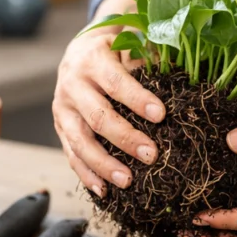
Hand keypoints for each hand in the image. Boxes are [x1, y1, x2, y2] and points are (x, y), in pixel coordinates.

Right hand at [52, 0, 164, 197]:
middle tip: (152, 155)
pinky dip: (86, 174)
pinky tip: (104, 190)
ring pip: (80, 140)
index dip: (137, 99)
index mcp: (92, 61)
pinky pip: (71, 154)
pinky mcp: (60, 127)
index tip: (161, 115)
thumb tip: (176, 82)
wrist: (78, 51)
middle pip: (98, 116)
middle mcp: (72, 85)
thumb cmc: (115, 51)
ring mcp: (63, 109)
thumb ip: (147, 61)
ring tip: (128, 181)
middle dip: (125, 138)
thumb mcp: (128, 46)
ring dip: (104, 164)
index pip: (115, 82)